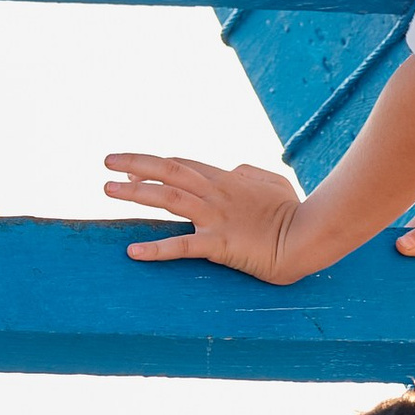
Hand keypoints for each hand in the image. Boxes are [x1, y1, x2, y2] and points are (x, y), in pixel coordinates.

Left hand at [104, 150, 309, 279]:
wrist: (309, 237)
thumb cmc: (296, 212)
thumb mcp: (273, 183)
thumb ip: (250, 174)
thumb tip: (233, 170)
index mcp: (227, 180)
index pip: (183, 166)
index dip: (155, 163)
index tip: (131, 166)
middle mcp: (216, 194)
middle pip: (169, 172)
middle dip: (135, 164)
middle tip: (106, 163)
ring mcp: (216, 217)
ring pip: (168, 198)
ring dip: (135, 193)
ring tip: (106, 190)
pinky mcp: (220, 244)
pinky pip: (182, 246)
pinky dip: (156, 248)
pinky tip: (132, 251)